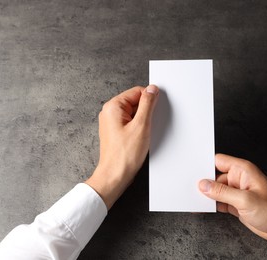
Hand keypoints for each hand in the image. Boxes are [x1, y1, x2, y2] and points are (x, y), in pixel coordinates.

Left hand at [86, 85, 158, 208]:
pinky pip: (131, 123)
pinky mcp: (116, 132)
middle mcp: (110, 113)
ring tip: (143, 134)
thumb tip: (152, 89)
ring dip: (143, 121)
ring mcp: (112, 123)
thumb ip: (147, 104)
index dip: (150, 99)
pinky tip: (141, 138)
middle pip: (135, 102)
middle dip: (146, 112)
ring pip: (134, 113)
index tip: (156, 108)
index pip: (137, 91)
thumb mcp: (141, 125)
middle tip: (148, 125)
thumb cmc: (124, 155)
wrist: (115, 176)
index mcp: (113, 107)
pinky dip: (139, 128)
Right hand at [198, 154, 266, 252]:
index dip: (205, 164)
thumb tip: (204, 185)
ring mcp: (238, 193)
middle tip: (189, 188)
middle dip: (203, 183)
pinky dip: (212, 205)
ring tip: (194, 199)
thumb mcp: (246, 200)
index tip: (192, 170)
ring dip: (207, 195)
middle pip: (214, 176)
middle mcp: (239, 179)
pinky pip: (220, 202)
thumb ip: (222, 192)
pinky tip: (203, 208)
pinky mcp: (237, 205)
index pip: (218, 161)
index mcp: (243, 170)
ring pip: (216, 190)